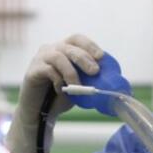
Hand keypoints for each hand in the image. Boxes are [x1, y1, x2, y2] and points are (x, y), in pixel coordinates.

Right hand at [5, 34, 104, 152]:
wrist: (39, 112)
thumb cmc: (60, 97)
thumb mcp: (80, 87)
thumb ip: (92, 81)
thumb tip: (120, 85)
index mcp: (64, 49)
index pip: (77, 39)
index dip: (90, 45)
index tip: (101, 56)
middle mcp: (52, 50)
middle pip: (69, 46)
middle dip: (84, 57)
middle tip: (95, 71)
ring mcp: (40, 59)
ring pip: (58, 56)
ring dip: (71, 72)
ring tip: (77, 86)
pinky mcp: (32, 71)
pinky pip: (47, 70)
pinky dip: (57, 80)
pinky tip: (61, 90)